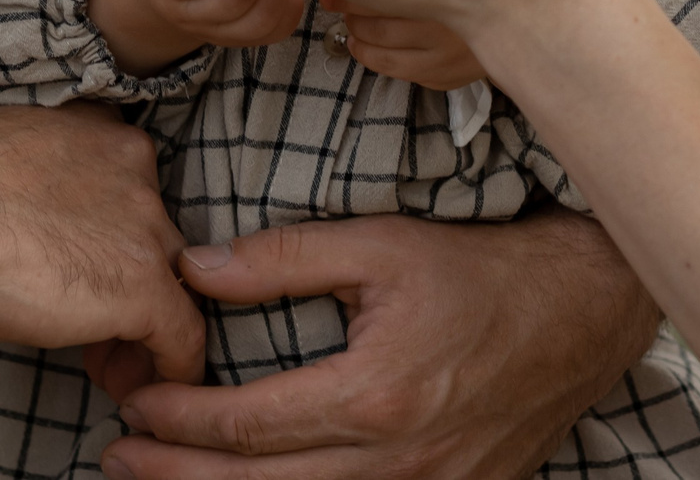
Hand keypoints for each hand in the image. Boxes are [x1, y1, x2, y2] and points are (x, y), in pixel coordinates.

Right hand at [0, 106, 202, 384]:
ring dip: (143, 330)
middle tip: (93, 328)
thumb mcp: (13, 157)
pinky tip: (138, 390)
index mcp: (105, 136)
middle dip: (129, 284)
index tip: (86, 271)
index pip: (131, 193)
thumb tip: (37, 212)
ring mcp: (146, 230)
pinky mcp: (144, 288)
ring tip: (103, 366)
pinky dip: (172, 367)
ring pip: (172, 287)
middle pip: (154, 240)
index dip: (114, 240)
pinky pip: (182, 335)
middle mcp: (138, 173)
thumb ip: (50, 179)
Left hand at [93, 210, 658, 479]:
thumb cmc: (481, 270)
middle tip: (119, 455)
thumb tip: (194, 269)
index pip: (248, 424)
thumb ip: (284, 258)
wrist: (581, 312)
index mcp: (374, 395)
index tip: (135, 399)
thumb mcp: (382, 243)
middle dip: (177, 476)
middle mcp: (397, 461)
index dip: (180, 417)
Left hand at [318, 0, 485, 90]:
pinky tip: (369, 47)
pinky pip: (400, 73)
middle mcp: (446, 28)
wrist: (520, 11)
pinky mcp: (445, 78)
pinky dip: (376, 59)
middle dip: (351, 16)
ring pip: (383, 56)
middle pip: (377, 26)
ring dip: (358, 41)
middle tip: (343, 5)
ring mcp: (446, 59)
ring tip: (355, 30)